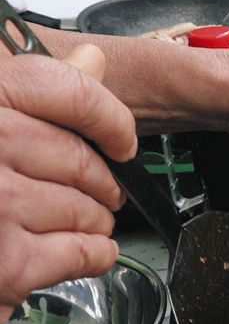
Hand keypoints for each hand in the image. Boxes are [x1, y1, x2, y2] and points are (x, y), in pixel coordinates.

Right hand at [0, 46, 137, 323]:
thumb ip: (36, 89)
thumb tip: (91, 60)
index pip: (75, 94)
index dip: (111, 119)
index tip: (120, 137)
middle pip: (83, 160)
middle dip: (102, 180)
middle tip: (104, 188)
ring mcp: (1, 205)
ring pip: (86, 208)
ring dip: (96, 219)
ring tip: (88, 218)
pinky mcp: (7, 263)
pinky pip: (82, 252)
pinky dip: (96, 253)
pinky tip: (91, 250)